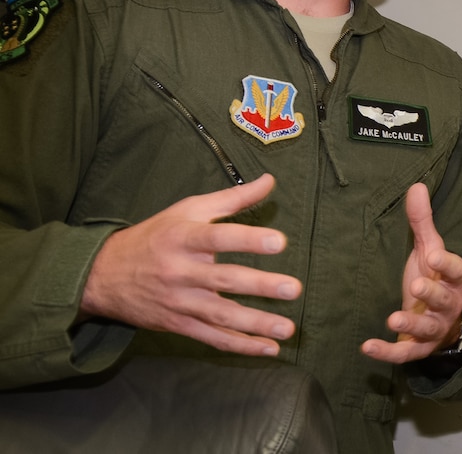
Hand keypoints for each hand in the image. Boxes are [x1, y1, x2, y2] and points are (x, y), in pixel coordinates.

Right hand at [80, 173, 301, 356]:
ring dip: (257, 324)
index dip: (248, 240)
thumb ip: (232, 198)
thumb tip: (269, 180)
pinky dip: (240, 345)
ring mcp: (179, 301)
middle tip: (293, 288)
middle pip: (224, 279)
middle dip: (260, 286)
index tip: (279, 242)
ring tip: (287, 329)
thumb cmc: (155, 236)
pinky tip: (268, 349)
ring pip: (221, 315)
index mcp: (184, 237)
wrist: (102, 275)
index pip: (218, 237)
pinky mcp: (178, 324)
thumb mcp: (188, 210)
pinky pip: (212, 337)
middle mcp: (181, 270)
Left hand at [361, 182, 461, 363]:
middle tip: (415, 286)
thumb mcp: (428, 249)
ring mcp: (434, 328)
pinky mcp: (418, 347)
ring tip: (393, 319)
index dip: (446, 264)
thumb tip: (416, 186)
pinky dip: (388, 352)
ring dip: (411, 325)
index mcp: (452, 279)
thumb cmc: (433, 278)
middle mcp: (447, 304)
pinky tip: (367, 347)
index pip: (455, 270)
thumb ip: (422, 222)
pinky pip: (405, 352)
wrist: (441, 320)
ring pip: (428, 329)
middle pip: (444, 300)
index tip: (433, 256)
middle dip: (431, 294)